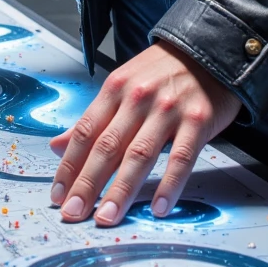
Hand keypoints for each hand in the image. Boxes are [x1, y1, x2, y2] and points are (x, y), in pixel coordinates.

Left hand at [49, 40, 241, 226]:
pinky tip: (158, 206)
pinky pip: (182, 157)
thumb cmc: (163, 71)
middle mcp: (139, 99)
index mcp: (116, 89)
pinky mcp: (198, 120)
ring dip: (121, 190)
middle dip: (87, 184)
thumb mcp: (122, 85)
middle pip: (107, 147)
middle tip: (74, 213)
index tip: (57, 194)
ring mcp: (169, 110)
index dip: (69, 166)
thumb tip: (57, 146)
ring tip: (107, 216)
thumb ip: (92, 119)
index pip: (84, 132)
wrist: (210, 50)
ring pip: (140, 155)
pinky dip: (169, 184)